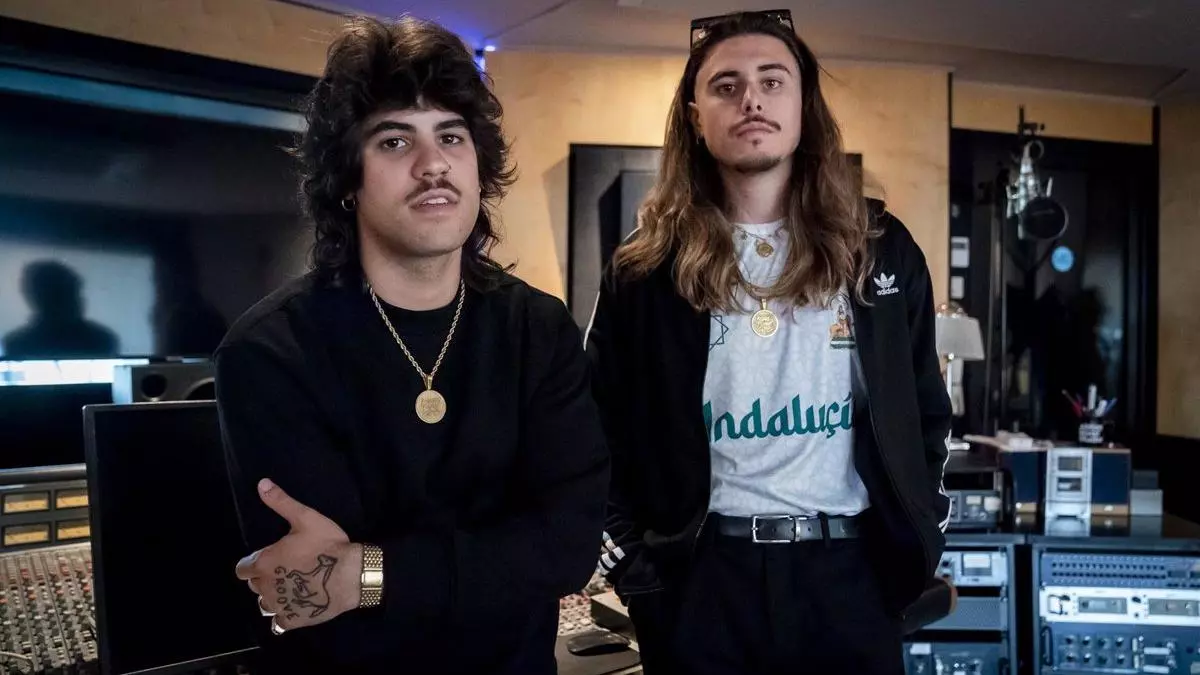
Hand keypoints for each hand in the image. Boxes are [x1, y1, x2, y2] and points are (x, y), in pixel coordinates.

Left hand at [234, 479, 362, 634]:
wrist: (352, 574)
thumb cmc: (327, 545)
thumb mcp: (306, 518)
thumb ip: (281, 502)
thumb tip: (261, 484)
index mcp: (264, 563)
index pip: (242, 569)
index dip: (253, 562)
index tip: (270, 557)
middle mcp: (265, 587)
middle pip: (253, 585)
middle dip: (263, 577)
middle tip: (284, 568)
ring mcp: (278, 606)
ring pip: (264, 603)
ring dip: (272, 596)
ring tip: (289, 587)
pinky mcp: (292, 620)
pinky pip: (277, 623)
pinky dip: (282, 616)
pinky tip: (294, 607)